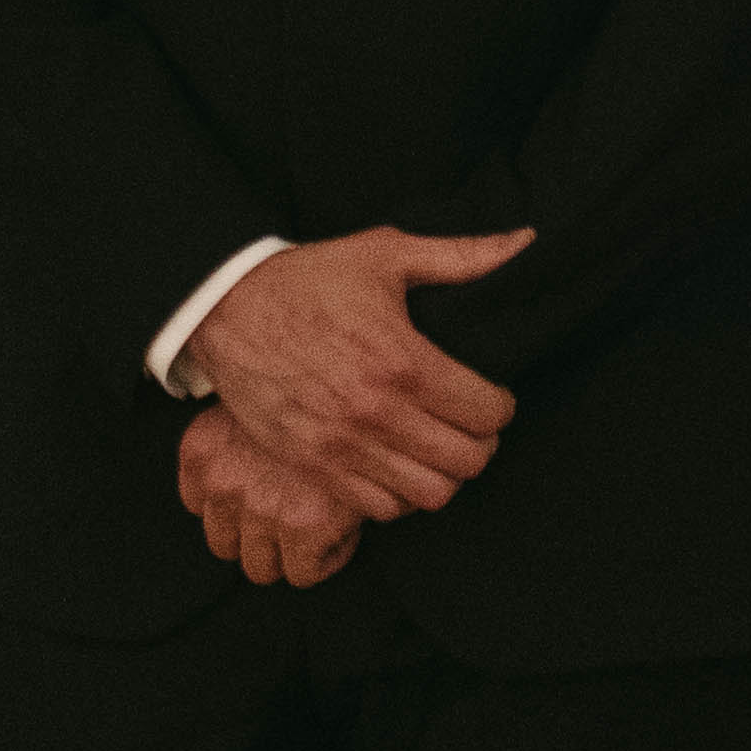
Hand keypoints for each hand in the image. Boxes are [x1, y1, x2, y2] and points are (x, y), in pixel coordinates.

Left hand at [179, 404, 357, 589]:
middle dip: (258, 536)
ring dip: (290, 551)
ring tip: (319, 522)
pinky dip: (325, 558)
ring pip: (260, 567)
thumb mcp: (259, 400)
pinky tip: (342, 527)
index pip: (198, 505)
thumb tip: (246, 473)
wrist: (364, 399)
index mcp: (201, 450)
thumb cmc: (316, 395)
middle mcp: (221, 481)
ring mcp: (259, 507)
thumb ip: (239, 436)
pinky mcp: (301, 527)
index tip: (266, 493)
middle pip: (224, 544)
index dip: (236, 506)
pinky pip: (302, 573)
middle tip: (294, 514)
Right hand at [188, 222, 524, 522]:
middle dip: (480, 443)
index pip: (487, 412)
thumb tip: (525, 242)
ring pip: (429, 494)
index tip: (492, 397)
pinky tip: (397, 463)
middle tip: (470, 424)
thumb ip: (460, 256)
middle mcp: (377, 412)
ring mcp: (342, 445)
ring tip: (436, 447)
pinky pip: (379, 509)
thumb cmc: (308, 278)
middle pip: (466, 461)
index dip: (501, 407)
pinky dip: (399, 494)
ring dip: (443, 473)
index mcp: (403, 361)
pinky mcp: (312, 465)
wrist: (225, 307)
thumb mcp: (384, 253)